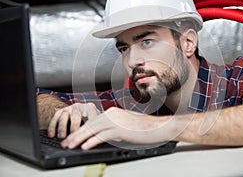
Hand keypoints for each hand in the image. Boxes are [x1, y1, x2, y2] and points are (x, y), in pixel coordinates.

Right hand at [48, 103, 99, 138]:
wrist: (80, 111)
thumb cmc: (91, 120)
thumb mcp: (96, 122)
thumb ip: (95, 129)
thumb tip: (94, 141)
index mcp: (91, 108)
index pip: (91, 117)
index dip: (90, 127)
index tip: (88, 138)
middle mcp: (79, 106)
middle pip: (76, 115)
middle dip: (74, 127)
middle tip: (73, 136)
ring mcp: (69, 108)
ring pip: (64, 116)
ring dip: (62, 127)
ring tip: (62, 137)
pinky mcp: (60, 111)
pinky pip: (55, 118)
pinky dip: (52, 127)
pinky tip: (51, 135)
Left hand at [60, 107, 174, 149]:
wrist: (158, 127)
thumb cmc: (144, 128)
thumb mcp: (125, 125)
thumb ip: (113, 128)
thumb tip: (102, 136)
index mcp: (113, 112)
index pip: (92, 121)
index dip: (81, 130)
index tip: (72, 137)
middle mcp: (112, 114)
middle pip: (90, 124)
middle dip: (76, 134)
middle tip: (66, 142)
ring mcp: (117, 120)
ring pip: (93, 129)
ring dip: (80, 138)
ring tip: (70, 145)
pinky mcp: (121, 129)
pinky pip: (103, 135)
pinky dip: (92, 141)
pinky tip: (85, 146)